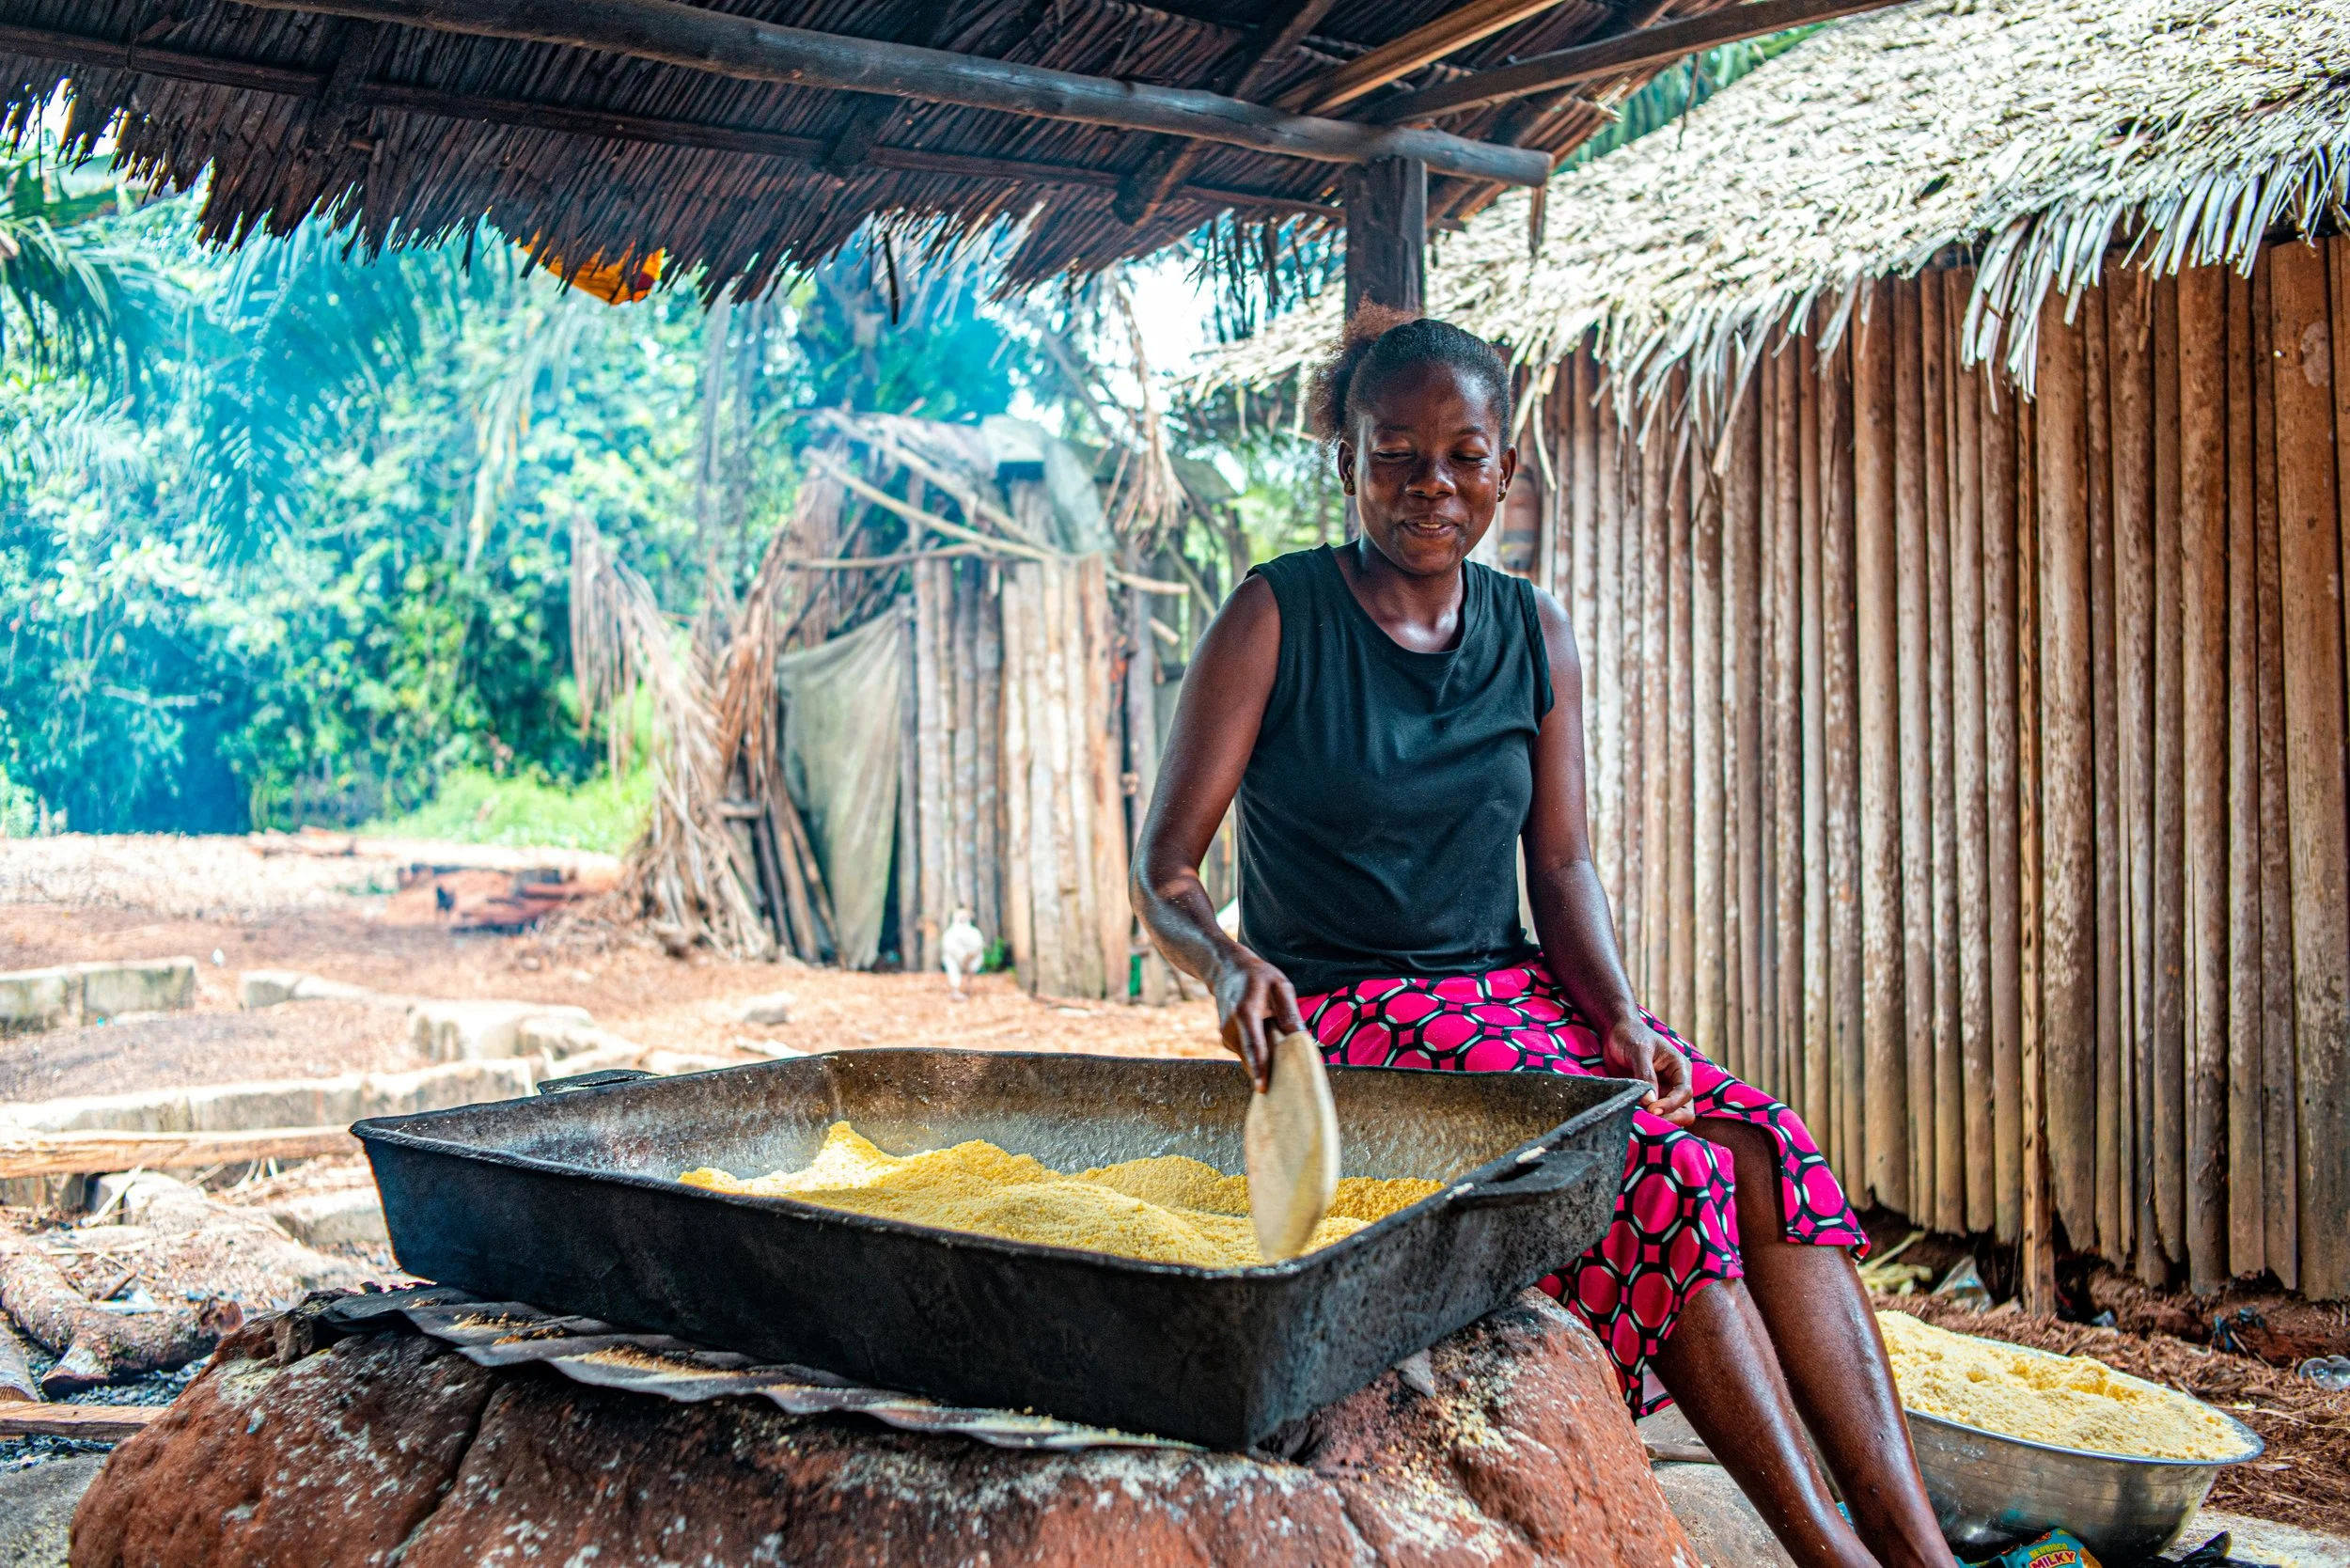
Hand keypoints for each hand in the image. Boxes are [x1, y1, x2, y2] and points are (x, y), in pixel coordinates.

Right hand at [1212, 951, 1303, 1092]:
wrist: (1225, 970)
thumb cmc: (1257, 976)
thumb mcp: (1279, 985)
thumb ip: (1290, 1012)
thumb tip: (1302, 1038)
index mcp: (1244, 1013)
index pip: (1253, 1045)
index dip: (1259, 1068)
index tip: (1263, 1088)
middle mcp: (1230, 1028)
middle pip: (1253, 1058)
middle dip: (1272, 1070)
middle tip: (1294, 1078)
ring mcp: (1226, 1037)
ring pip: (1251, 1059)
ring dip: (1268, 1060)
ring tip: (1284, 1049)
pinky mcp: (1227, 1042)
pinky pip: (1248, 1055)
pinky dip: (1261, 1054)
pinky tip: (1271, 1042)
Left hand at [1599, 1013, 1694, 1125]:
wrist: (1616, 1033)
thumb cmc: (1631, 1036)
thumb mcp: (1639, 1050)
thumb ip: (1645, 1074)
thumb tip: (1650, 1101)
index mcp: (1679, 1068)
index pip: (1685, 1092)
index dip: (1671, 1104)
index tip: (1651, 1109)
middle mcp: (1676, 1083)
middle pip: (1684, 1111)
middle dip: (1668, 1117)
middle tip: (1645, 1117)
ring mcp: (1664, 1093)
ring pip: (1671, 1117)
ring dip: (1657, 1121)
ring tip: (1638, 1118)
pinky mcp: (1650, 1099)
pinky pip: (1654, 1116)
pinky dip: (1647, 1120)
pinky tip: (1633, 1117)